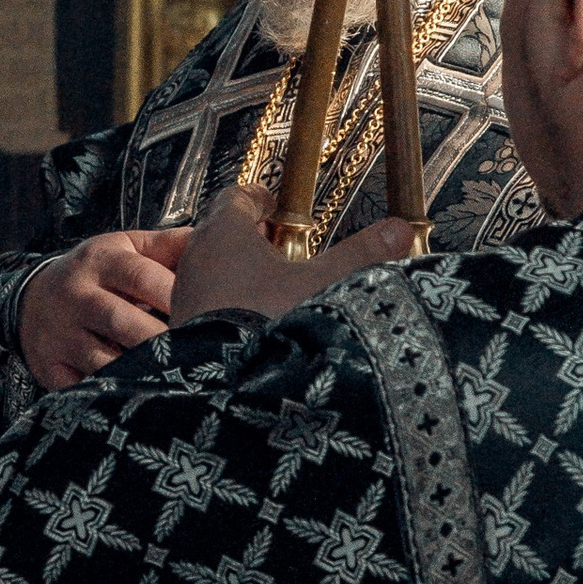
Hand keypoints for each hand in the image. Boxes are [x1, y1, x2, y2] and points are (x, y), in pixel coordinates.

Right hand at [19, 227, 191, 386]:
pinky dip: (110, 395)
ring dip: (140, 372)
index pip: (141, 276)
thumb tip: (214, 241)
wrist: (31, 301)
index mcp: (100, 261)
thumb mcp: (125, 249)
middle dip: (160, 340)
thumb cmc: (95, 275)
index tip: (206, 313)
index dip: (174, 296)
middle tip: (195, 353)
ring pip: (103, 360)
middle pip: (121, 321)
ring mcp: (59, 334)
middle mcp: (76, 296)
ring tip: (172, 378)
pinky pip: (82, 387)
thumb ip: (168, 246)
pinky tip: (136, 396)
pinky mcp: (50, 367)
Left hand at [167, 182, 418, 327]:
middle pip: (223, 232)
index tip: (279, 207)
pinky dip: (228, 304)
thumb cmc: (269, 322)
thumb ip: (361, 254)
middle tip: (286, 250)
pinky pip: (206, 303)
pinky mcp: (182, 328)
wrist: (224, 387)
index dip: (260, 199)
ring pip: (212, 269)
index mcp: (224, 231)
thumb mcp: (323, 284)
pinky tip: (255, 324)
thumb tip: (401, 229)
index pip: (237, 196)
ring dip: (240, 273)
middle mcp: (195, 257)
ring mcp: (185, 294)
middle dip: (254, 238)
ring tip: (276, 290)